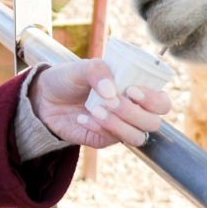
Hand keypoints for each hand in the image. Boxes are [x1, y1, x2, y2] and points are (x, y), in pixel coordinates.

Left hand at [29, 59, 170, 148]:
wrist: (45, 97)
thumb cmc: (70, 78)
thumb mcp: (82, 67)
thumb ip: (98, 71)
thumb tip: (111, 92)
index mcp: (136, 91)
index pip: (162, 103)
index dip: (153, 100)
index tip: (132, 90)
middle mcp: (133, 111)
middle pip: (153, 123)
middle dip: (133, 113)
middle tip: (110, 100)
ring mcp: (119, 128)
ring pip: (137, 137)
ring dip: (118, 124)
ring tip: (95, 109)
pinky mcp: (103, 139)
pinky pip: (111, 140)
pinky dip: (99, 128)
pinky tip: (83, 118)